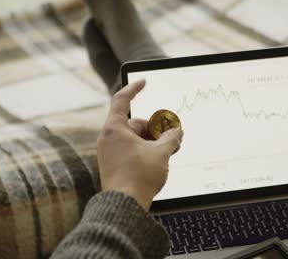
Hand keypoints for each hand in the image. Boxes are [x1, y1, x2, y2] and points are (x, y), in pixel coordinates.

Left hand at [97, 80, 182, 210]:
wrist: (124, 205)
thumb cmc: (138, 176)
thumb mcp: (161, 152)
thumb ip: (171, 138)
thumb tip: (177, 132)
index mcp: (115, 129)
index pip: (122, 100)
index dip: (134, 88)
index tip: (143, 82)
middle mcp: (109, 138)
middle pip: (136, 123)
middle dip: (156, 129)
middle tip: (173, 138)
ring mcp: (110, 152)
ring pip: (136, 138)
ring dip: (153, 142)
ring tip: (169, 151)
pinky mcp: (114, 165)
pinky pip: (132, 150)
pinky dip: (146, 151)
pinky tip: (159, 160)